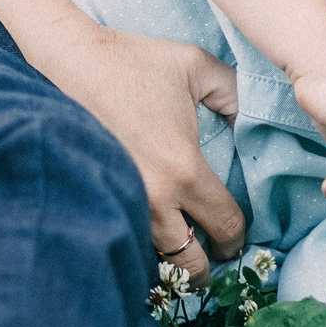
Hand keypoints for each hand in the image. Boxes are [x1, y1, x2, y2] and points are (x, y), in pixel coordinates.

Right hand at [39, 26, 244, 286]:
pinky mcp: (97, 202)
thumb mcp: (195, 64)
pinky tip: (148, 234)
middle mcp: (155, 199)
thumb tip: (258, 116)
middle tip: (209, 253)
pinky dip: (142, 247)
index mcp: (184, 169)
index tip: (233, 237)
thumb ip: (236, 91)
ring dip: (173, 260)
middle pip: (192, 264)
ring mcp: (122, 205)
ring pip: (157, 262)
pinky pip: (128, 241)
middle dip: (207, 265)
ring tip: (182, 250)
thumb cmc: (132, 61)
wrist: (66, 61)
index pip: (225, 226)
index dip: (236, 237)